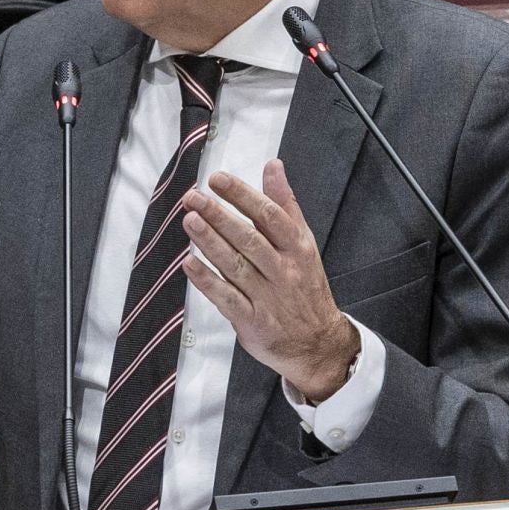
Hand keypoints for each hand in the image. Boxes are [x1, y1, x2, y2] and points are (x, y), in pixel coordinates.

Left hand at [182, 160, 359, 401]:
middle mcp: (282, 270)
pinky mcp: (252, 321)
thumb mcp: (304, 242)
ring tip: (189, 220)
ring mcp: (267, 297)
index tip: (218, 179)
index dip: (243, 195)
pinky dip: (207, 281)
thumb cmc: (305, 286)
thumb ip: (285, 204)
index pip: (268, 215)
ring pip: (236, 265)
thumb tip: (273, 165)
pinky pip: (227, 298)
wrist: (319, 343)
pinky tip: (189, 264)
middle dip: (219, 215)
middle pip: (249, 238)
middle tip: (192, 196)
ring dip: (211, 242)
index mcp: (297, 247)